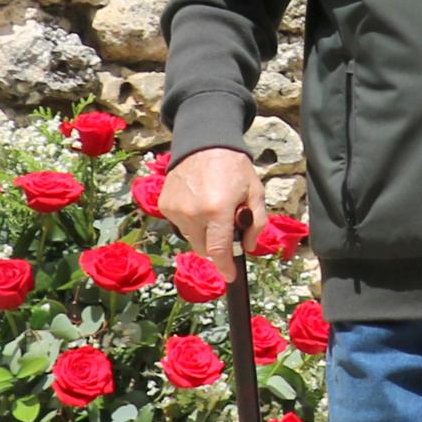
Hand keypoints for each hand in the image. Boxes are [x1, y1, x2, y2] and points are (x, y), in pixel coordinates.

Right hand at [157, 145, 259, 270]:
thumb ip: (256, 223)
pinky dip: (191, 221)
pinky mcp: (165, 206)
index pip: (218, 251)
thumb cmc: (234, 168)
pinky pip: (180, 225)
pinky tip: (199, 203)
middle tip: (227, 227)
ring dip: (203, 233)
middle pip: (204, 248)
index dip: (225, 267)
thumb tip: (247, 246)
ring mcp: (175, 211)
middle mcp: (193, 214)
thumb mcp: (256, 193)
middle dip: (217, 246)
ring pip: (191, 238)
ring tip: (212, 209)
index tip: (229, 276)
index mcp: (217, 211)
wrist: (204, 145)